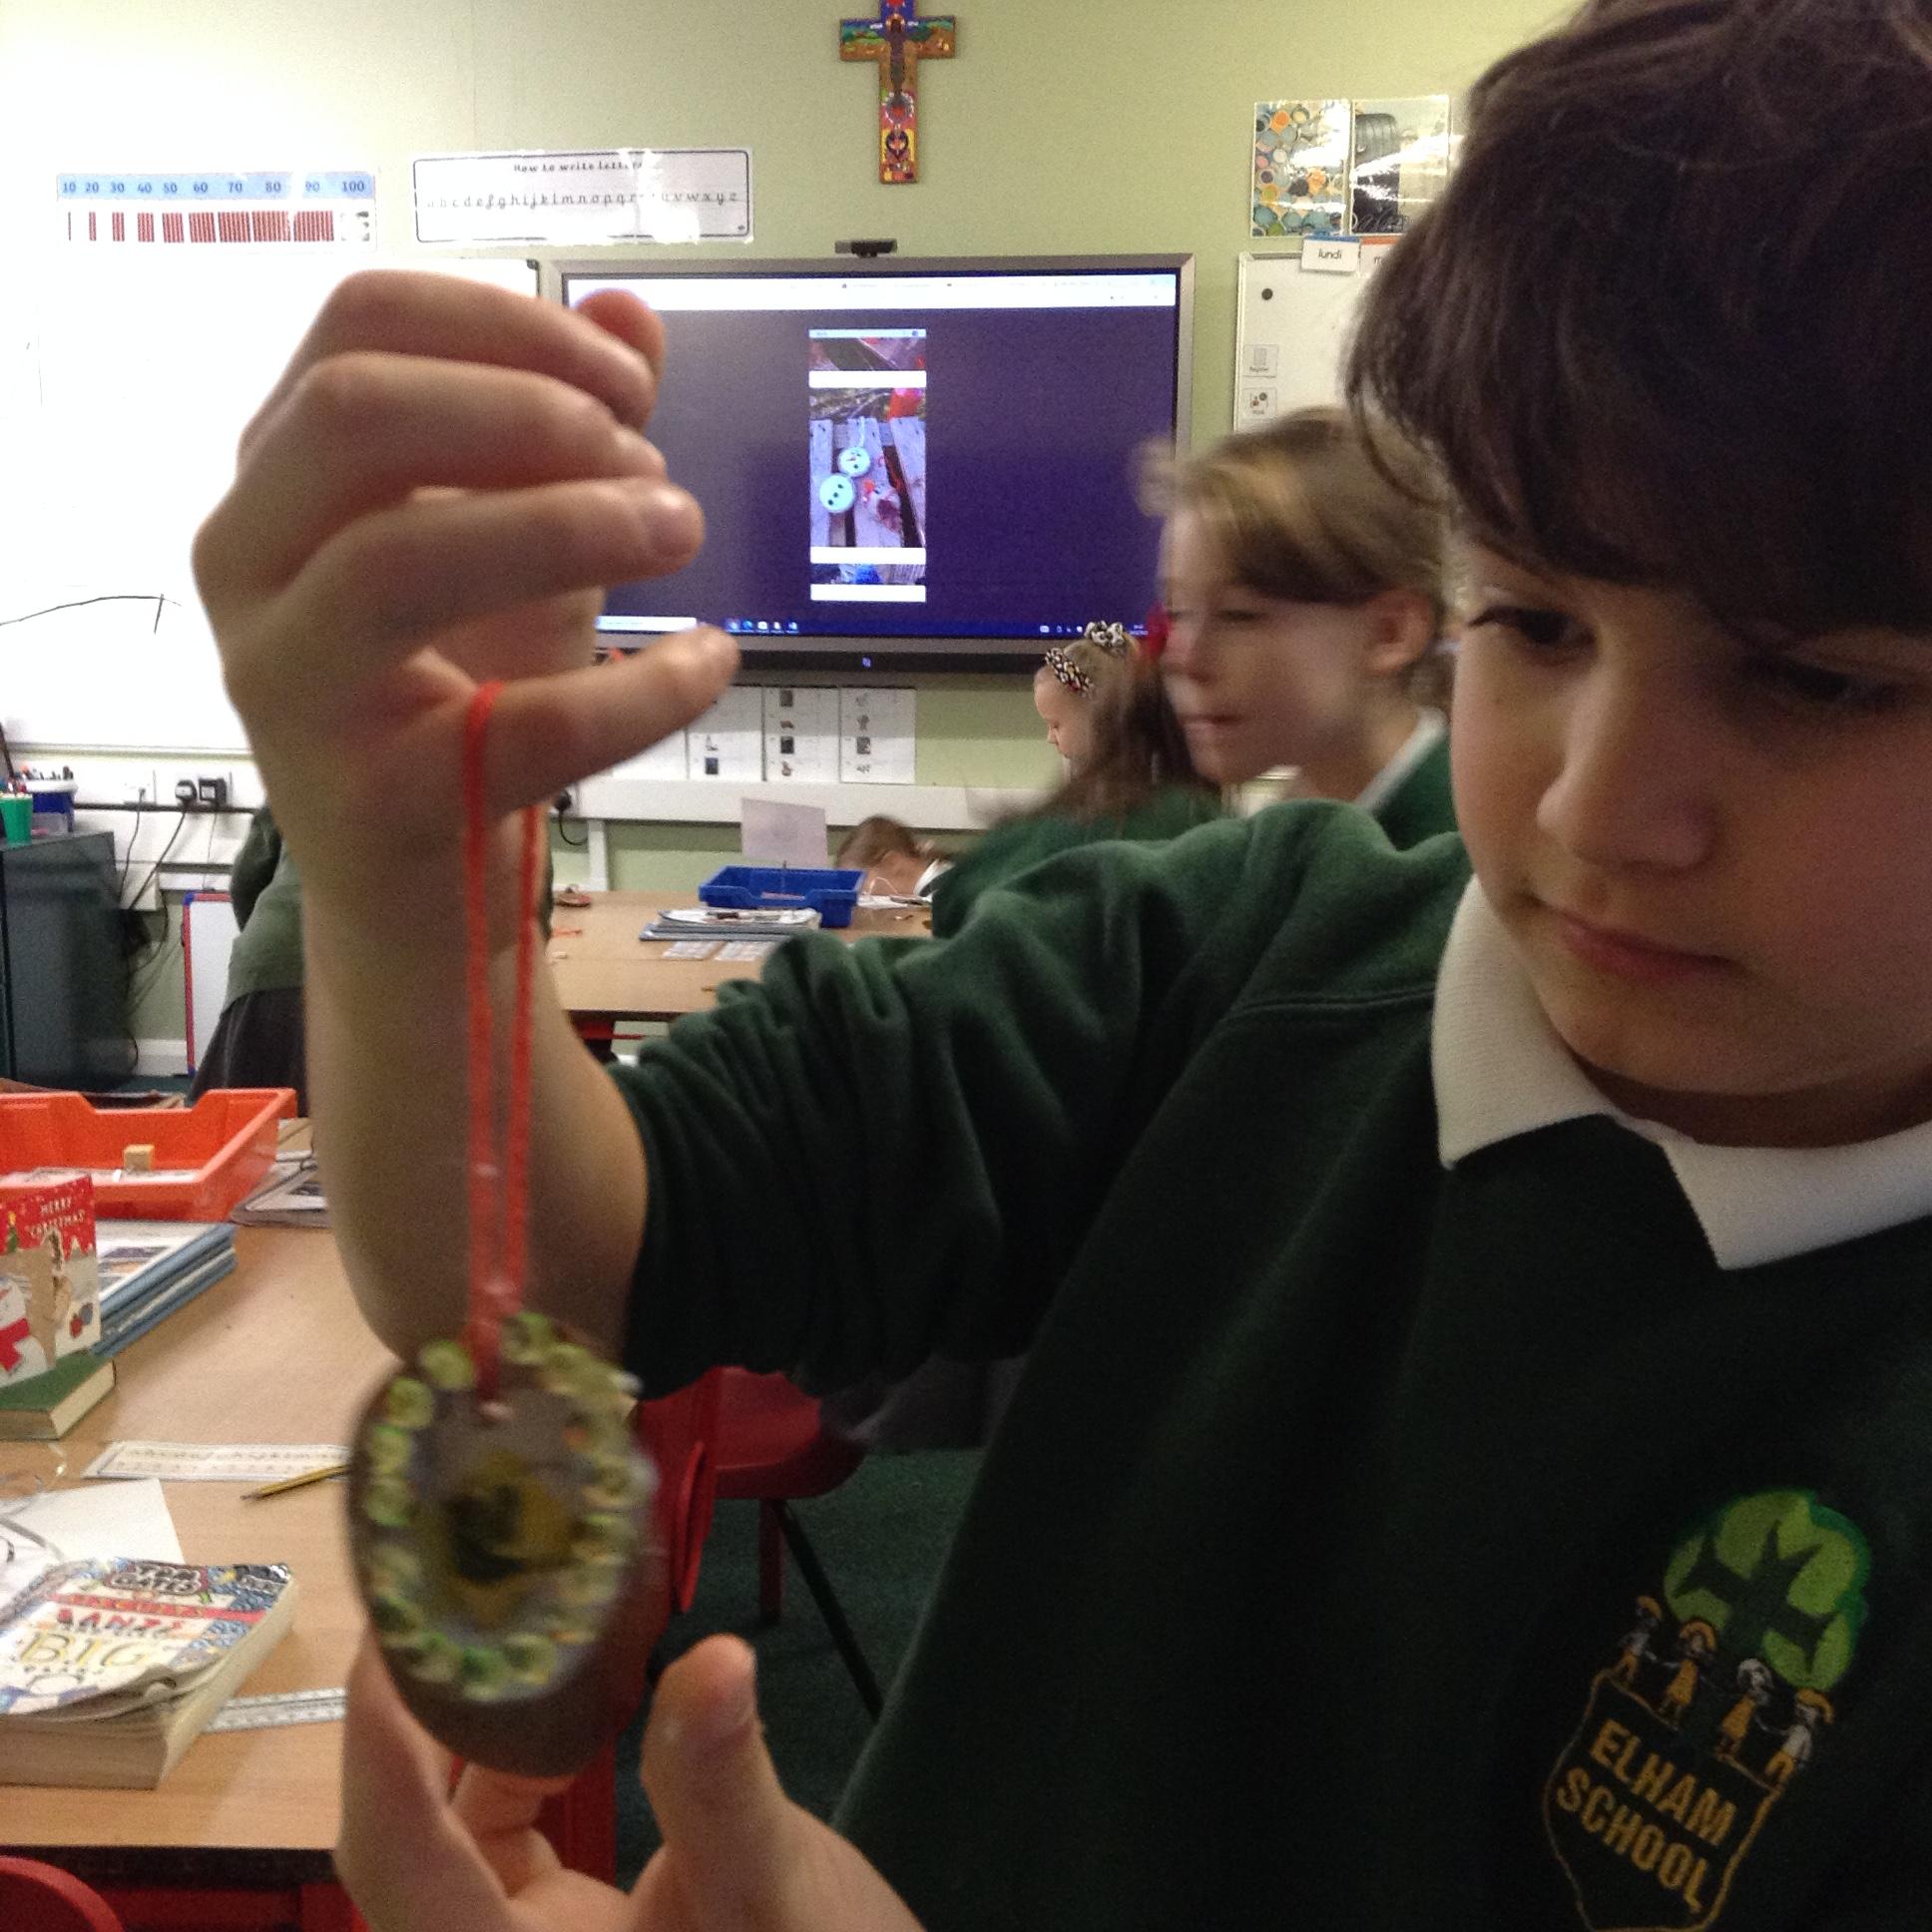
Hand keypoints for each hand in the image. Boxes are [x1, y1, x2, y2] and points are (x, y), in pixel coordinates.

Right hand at [194, 270, 736, 928]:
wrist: (427, 885)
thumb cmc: (462, 689)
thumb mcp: (522, 540)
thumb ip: (570, 430)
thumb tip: (634, 315)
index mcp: (279, 473)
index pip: (358, 321)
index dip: (510, 325)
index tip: (630, 383)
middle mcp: (247, 564)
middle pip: (354, 413)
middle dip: (529, 415)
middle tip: (650, 464)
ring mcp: (289, 685)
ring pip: (400, 558)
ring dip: (574, 527)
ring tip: (684, 532)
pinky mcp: (368, 800)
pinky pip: (518, 724)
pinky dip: (640, 687)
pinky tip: (708, 660)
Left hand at [338, 1633, 926, 1931]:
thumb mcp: (772, 1889)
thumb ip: (721, 1784)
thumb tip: (717, 1659)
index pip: (402, 1866)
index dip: (380, 1754)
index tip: (390, 1634)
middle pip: (405, 1843)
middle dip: (415, 1719)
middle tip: (438, 1592)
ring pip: (453, 1829)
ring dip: (471, 1727)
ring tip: (493, 1619)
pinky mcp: (552, 1922)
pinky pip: (503, 1830)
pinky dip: (523, 1752)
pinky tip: (559, 1696)